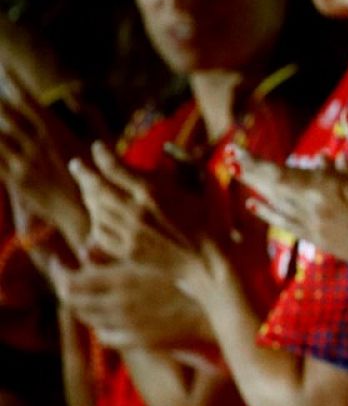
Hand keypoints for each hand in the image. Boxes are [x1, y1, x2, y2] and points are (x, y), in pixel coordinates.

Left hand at [0, 65, 90, 233]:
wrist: (85, 213)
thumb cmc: (97, 176)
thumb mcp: (100, 142)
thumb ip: (91, 116)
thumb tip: (77, 96)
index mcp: (57, 131)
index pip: (29, 101)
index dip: (14, 83)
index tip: (4, 68)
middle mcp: (38, 143)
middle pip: (6, 114)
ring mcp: (25, 161)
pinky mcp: (16, 180)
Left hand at [50, 258, 208, 348]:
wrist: (218, 305)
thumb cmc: (191, 271)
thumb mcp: (154, 253)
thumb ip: (116, 250)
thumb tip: (85, 248)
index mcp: (121, 278)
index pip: (70, 281)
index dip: (59, 272)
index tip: (60, 262)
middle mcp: (117, 303)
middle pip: (73, 302)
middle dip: (67, 288)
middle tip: (69, 278)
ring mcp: (127, 324)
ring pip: (88, 319)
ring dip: (83, 306)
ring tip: (89, 295)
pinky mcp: (139, 340)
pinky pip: (106, 336)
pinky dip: (100, 326)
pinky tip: (108, 318)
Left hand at [68, 142, 213, 277]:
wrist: (209, 258)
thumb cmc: (211, 219)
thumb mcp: (201, 184)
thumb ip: (183, 163)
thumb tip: (168, 147)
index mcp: (152, 191)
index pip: (114, 167)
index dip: (101, 155)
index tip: (97, 147)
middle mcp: (135, 211)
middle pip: (97, 187)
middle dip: (84, 173)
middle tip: (77, 165)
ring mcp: (129, 233)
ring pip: (96, 210)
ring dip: (89, 196)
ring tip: (87, 188)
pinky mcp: (128, 251)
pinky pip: (101, 233)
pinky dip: (96, 222)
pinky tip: (97, 216)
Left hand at [234, 115, 347, 311]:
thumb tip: (347, 112)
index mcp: (327, 188)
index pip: (277, 173)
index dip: (254, 161)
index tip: (237, 148)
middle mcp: (313, 209)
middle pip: (270, 188)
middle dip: (248, 170)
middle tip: (231, 155)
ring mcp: (314, 227)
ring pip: (275, 205)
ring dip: (254, 187)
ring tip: (238, 172)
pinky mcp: (319, 241)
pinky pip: (284, 224)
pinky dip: (267, 212)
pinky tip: (254, 205)